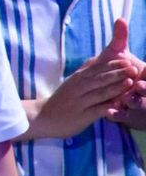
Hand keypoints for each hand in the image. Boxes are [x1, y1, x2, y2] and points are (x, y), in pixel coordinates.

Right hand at [31, 18, 134, 139]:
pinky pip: (98, 110)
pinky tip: (119, 104)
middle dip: (118, 73)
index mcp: (77, 79)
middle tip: (133, 68)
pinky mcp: (82, 116)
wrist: (42, 117)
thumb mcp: (70, 82)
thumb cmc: (61, 100)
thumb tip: (96, 59)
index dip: (112, 64)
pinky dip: (109, 106)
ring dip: (116, 87)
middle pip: (100, 79)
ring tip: (130, 82)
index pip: (96, 69)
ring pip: (100, 93)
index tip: (126, 60)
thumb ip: (84, 72)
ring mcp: (80, 102)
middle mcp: (78, 88)